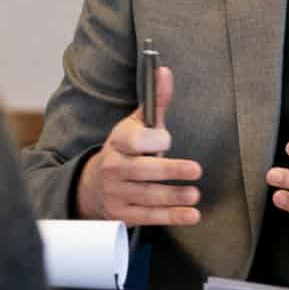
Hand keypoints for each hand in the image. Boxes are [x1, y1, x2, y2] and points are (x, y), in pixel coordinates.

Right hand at [75, 65, 202, 225]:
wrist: (93, 184)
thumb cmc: (125, 150)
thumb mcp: (135, 125)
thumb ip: (155, 102)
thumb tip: (165, 72)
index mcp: (118, 142)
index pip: (133, 141)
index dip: (151, 140)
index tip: (167, 140)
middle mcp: (114, 167)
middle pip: (143, 170)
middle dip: (170, 170)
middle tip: (196, 170)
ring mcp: (116, 192)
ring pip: (147, 196)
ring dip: (173, 196)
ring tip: (195, 195)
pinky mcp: (122, 214)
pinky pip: (148, 216)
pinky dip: (171, 217)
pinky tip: (190, 215)